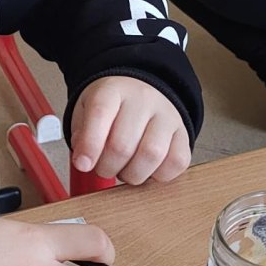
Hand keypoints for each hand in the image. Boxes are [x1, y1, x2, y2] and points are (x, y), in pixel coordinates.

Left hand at [71, 77, 191, 185]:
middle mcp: (143, 99)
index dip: (89, 145)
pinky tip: (146, 170)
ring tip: (124, 170)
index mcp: (112, 90)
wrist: (142, 94)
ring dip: (132, 174)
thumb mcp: (85, 112)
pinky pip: (176, 162)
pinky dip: (158, 176)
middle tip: (103, 168)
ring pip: (151, 155)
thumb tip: (84, 161)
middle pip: (123, 144)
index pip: (100, 113)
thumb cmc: (112, 109)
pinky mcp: (184, 134)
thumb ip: (81, 135)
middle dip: (107, 167)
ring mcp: (167, 115)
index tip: (82, 164)